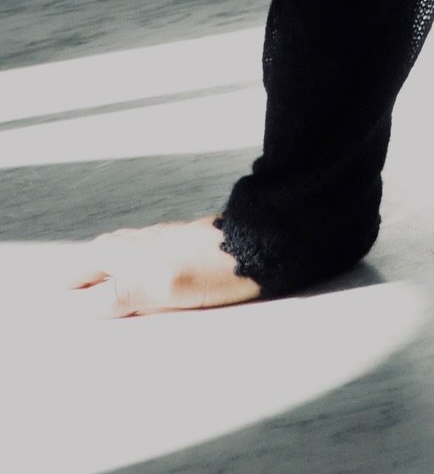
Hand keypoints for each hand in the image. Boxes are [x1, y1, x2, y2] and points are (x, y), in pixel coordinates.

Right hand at [57, 214, 261, 317]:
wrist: (263, 243)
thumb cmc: (214, 267)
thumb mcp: (162, 286)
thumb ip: (121, 293)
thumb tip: (84, 303)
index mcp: (135, 251)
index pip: (93, 262)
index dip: (77, 278)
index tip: (61, 290)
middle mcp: (149, 240)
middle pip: (108, 251)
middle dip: (90, 267)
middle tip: (75, 283)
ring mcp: (172, 239)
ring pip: (131, 248)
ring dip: (114, 262)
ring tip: (106, 277)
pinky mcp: (193, 244)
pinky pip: (152, 250)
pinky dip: (138, 261)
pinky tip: (149, 270)